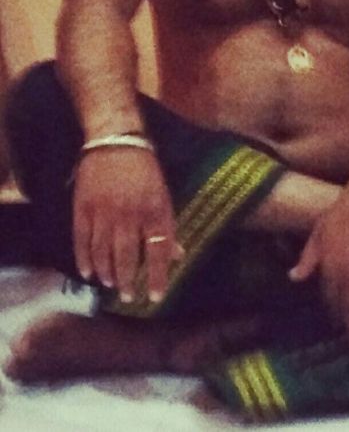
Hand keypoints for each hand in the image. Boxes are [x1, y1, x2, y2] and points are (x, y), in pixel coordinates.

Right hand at [73, 147, 181, 302]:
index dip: (156, 276)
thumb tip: (177, 255)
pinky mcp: (83, 208)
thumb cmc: (145, 170)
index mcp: (154, 210)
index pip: (157, 251)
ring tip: (110, 285)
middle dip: (128, 281)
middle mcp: (129, 214)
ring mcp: (103, 212)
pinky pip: (81, 240)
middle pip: (127, 257)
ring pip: (103, 252)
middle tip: (128, 296)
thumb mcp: (164, 194)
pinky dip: (84, 259)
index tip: (155, 297)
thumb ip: (167, 225)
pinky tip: (88, 273)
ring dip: (106, 273)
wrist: (115, 142)